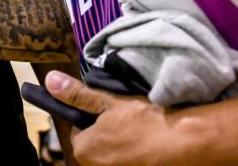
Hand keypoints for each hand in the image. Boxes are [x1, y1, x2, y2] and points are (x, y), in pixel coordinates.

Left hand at [45, 72, 202, 165]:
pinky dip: (137, 155)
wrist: (188, 144)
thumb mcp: (108, 102)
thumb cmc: (146, 122)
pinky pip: (129, 162)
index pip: (79, 132)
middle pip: (96, 146)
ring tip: (142, 132)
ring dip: (124, 145)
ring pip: (113, 156)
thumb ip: (77, 95)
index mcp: (84, 150)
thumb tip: (49, 80)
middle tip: (129, 121)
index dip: (93, 119)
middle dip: (108, 134)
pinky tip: (150, 145)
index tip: (109, 111)